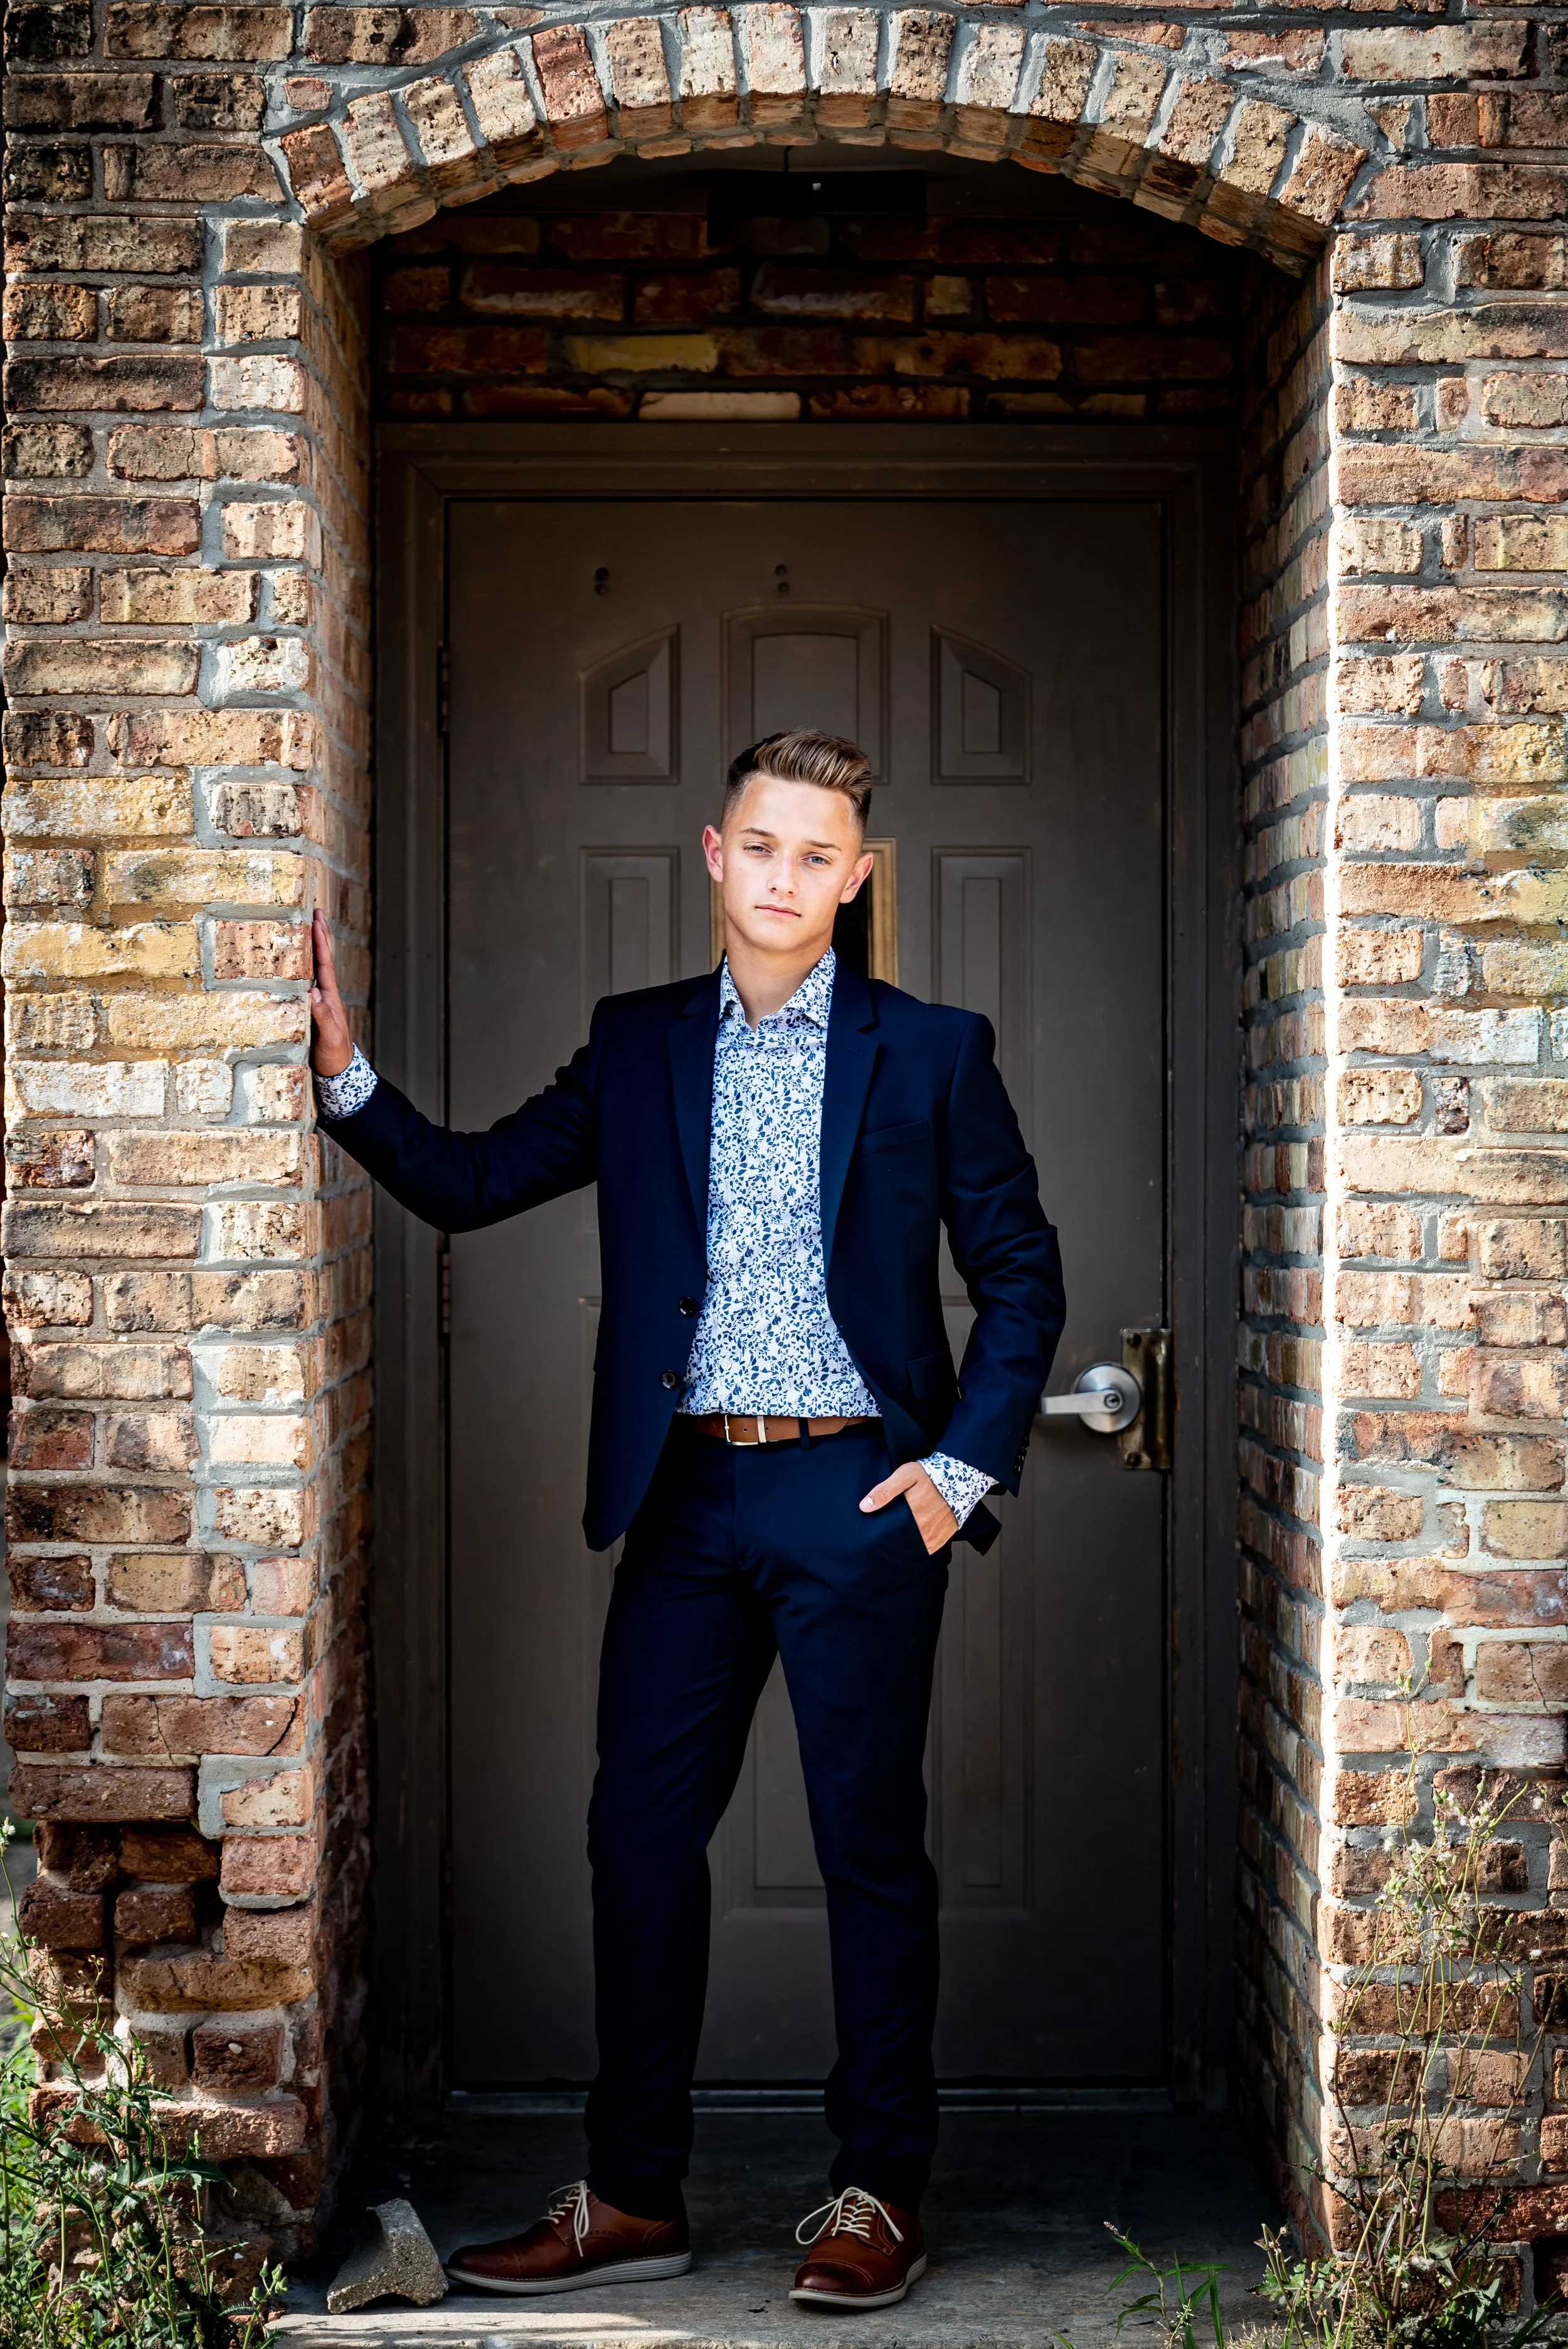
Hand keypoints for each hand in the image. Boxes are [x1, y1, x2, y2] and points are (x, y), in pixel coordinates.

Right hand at [310, 907, 353, 1076]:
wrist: (339, 1073)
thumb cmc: (334, 1057)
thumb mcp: (329, 1038)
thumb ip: (323, 1016)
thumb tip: (314, 991)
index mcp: (331, 998)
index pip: (325, 964)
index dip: (320, 942)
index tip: (316, 919)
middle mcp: (326, 995)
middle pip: (322, 960)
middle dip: (319, 935)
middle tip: (314, 912)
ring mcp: (320, 1002)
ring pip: (315, 969)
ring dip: (311, 948)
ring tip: (305, 927)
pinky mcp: (312, 1010)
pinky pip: (307, 982)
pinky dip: (302, 967)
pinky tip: (295, 962)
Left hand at [859, 1461, 956, 1555]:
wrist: (960, 1477)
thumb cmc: (931, 1475)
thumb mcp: (905, 1476)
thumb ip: (885, 1491)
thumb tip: (864, 1507)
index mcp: (914, 1516)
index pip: (890, 1534)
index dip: (880, 1536)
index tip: (873, 1536)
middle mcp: (926, 1530)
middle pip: (902, 1543)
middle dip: (892, 1542)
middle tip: (881, 1540)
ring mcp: (936, 1535)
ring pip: (915, 1548)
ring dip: (905, 1546)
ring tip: (896, 1541)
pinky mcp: (944, 1537)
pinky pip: (928, 1549)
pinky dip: (919, 1547)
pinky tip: (911, 1542)